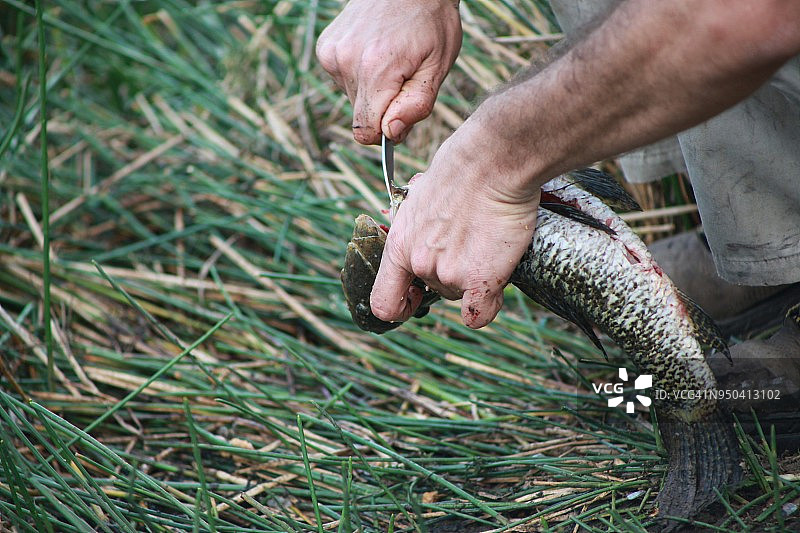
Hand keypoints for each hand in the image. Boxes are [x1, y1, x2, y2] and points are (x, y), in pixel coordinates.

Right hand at [316, 0, 461, 143]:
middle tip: (404, 78)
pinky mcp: (326, 49)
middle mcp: (346, 61)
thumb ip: (416, 104)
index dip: (387, 131)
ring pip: (352, 98)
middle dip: (383, 108)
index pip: (367, 131)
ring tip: (391, 60)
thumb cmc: (431, 22)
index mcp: (375, 69)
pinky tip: (375, 52)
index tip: (403, 115)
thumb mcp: (438, 65)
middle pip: (361, 117)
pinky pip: (343, 80)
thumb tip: (391, 133)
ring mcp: (332, 54)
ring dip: (372, 90)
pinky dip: (360, 75)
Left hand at [369, 122, 540, 327]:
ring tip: (487, 240)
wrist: (491, 161)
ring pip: (459, 294)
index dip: (400, 304)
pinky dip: (487, 306)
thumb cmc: (461, 170)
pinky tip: (494, 285)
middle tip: (471, 242)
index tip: (415, 295)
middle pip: (434, 291)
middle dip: (452, 274)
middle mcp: (418, 264)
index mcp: (399, 245)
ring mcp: (447, 273)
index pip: (383, 302)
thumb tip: (431, 238)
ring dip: (473, 277)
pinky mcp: (479, 279)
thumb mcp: (420, 199)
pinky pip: (479, 314)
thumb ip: (420, 230)